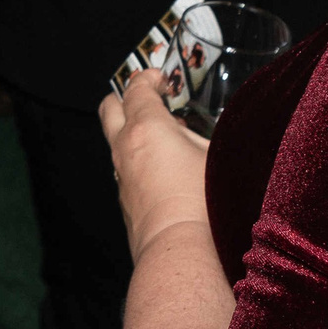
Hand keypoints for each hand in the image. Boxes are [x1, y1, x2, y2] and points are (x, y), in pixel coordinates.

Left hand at [99, 71, 210, 262]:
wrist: (180, 250)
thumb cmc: (203, 202)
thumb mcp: (218, 157)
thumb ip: (209, 138)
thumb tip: (208, 134)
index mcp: (146, 127)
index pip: (137, 88)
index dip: (149, 78)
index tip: (163, 80)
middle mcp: (125, 148)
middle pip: (110, 108)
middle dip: (126, 98)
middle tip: (151, 101)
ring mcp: (121, 176)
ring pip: (116, 141)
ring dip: (133, 133)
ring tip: (165, 140)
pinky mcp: (125, 201)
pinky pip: (126, 170)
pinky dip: (139, 161)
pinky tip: (166, 173)